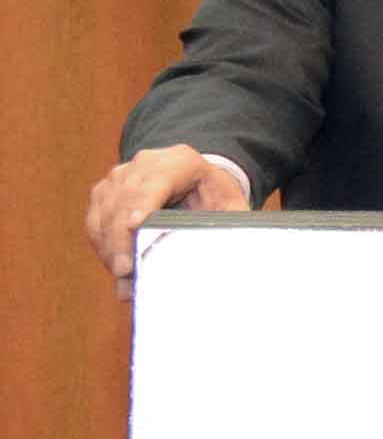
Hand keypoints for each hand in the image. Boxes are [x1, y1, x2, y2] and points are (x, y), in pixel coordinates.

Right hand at [86, 143, 245, 282]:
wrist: (196, 182)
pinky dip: (103, 245)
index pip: (155, 182)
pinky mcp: (104, 192)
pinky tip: (115, 266)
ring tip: (123, 277)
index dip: (142, 204)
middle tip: (126, 270)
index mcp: (180, 162)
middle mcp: (144, 164)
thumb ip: (230, 228)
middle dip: (122, 237)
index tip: (135, 226)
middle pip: (124, 200)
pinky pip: (95, 220)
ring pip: (105, 212)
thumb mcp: (230, 207)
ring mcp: (120, 176)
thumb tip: (228, 259)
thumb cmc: (214, 197)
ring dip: (110, 246)